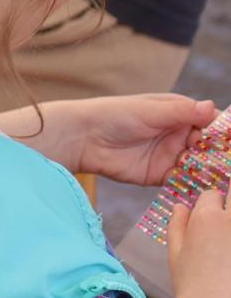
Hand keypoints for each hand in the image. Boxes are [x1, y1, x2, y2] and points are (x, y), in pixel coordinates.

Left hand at [12, 95, 220, 185]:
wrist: (82, 138)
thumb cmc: (114, 115)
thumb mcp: (149, 111)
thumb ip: (181, 112)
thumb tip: (212, 107)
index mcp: (178, 113)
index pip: (209, 122)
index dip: (223, 132)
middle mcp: (178, 134)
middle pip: (209, 147)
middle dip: (221, 156)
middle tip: (228, 165)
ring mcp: (170, 155)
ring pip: (200, 165)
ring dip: (211, 172)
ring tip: (222, 179)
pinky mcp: (160, 175)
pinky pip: (183, 182)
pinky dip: (194, 186)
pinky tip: (206, 191)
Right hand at [168, 183, 230, 297]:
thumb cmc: (192, 287)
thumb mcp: (175, 255)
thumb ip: (177, 226)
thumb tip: (181, 206)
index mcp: (206, 218)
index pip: (212, 194)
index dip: (212, 204)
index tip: (214, 217)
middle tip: (225, 231)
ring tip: (227, 245)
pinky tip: (230, 262)